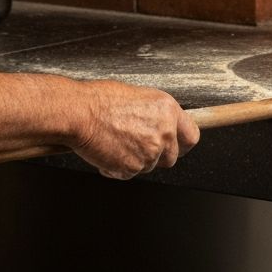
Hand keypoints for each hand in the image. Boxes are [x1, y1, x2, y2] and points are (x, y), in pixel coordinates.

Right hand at [72, 79, 200, 179]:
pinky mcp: (134, 167)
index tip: (176, 146)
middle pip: (171, 157)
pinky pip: (129, 174)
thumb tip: (159, 124)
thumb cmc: (100, 100)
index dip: (181, 144)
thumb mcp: (137, 97)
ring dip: (134, 160)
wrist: (79, 112)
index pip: (191, 135)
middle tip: (135, 145)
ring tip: (116, 142)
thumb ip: (155, 114)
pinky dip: (117, 168)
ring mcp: (150, 151)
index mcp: (167, 109)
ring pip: (149, 166)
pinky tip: (107, 151)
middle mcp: (164, 130)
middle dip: (155, 156)